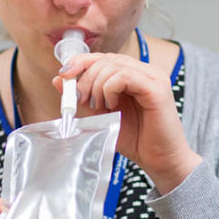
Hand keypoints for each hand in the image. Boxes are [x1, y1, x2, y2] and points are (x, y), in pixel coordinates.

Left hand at [55, 53, 202, 192]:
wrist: (159, 161)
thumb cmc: (135, 139)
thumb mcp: (100, 115)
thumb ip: (83, 97)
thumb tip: (58, 80)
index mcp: (134, 74)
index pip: (104, 57)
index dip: (81, 62)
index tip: (64, 75)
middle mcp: (146, 72)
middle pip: (107, 58)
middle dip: (86, 77)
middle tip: (80, 100)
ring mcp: (154, 78)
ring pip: (114, 65)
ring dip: (97, 85)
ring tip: (98, 107)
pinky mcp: (157, 89)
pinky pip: (125, 76)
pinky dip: (110, 88)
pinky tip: (110, 105)